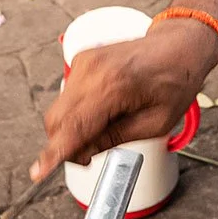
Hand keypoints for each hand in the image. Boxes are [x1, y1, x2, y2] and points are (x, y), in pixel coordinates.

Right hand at [31, 19, 217, 181]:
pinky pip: (68, 96)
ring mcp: (84, 61)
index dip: (55, 153)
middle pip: (58, 119)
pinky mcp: (81, 59)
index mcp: (114, 85)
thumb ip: (114, 138)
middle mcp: (92, 69)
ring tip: (107, 126)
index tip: (39, 173)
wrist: (179, 45)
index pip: (74, 126)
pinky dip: (78, 110)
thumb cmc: (175, 82)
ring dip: (72, 128)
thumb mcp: (155, 123)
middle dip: (66, 144)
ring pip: (59, 109)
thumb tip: (81, 154)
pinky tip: (104, 109)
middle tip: (91, 155)